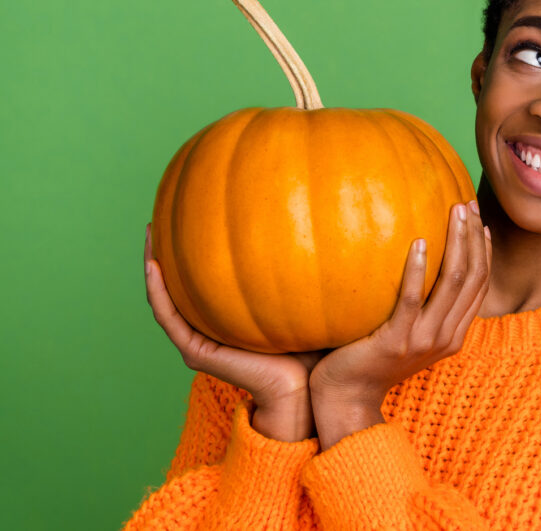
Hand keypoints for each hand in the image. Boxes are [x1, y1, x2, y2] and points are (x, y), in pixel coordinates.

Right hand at [143, 224, 323, 441]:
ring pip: (166, 297)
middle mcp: (212, 328)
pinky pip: (169, 318)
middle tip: (167, 211)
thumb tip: (328, 229)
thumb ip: (307, 270)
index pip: (209, 278)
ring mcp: (201, 340)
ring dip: (154, 265)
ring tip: (151, 232)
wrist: (304, 391)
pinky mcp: (197, 353)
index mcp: (233, 317)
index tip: (199, 212)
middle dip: (172, 249)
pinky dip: (158, 292)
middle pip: (182, 283)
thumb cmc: (314, 349)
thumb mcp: (308, 299)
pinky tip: (154, 265)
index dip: (199, 249)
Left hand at [309, 201, 490, 449]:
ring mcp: (424, 340)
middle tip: (468, 204)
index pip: (480, 285)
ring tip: (454, 212)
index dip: (483, 250)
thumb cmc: (369, 359)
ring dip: (457, 243)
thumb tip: (413, 257)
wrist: (347, 398)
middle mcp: (446, 336)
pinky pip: (413, 299)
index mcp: (453, 334)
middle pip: (473, 278)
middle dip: (474, 237)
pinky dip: (419, 269)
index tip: (479, 221)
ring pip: (453, 282)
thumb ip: (417, 304)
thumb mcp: (405, 333)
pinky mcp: (397, 341)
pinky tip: (420, 242)